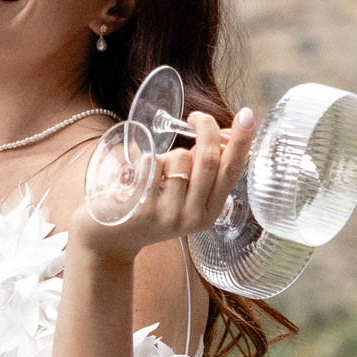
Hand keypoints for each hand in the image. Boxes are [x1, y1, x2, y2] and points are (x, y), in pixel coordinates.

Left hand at [71, 107, 254, 262]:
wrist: (110, 240)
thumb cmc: (150, 208)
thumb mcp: (183, 198)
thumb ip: (201, 173)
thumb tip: (220, 134)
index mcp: (210, 213)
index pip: (231, 172)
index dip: (240, 141)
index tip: (247, 115)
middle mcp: (194, 217)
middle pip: (209, 160)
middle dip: (206, 129)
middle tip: (197, 117)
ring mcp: (169, 214)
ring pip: (180, 158)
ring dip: (168, 154)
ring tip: (155, 173)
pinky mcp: (144, 208)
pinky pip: (151, 163)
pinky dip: (145, 160)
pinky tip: (135, 180)